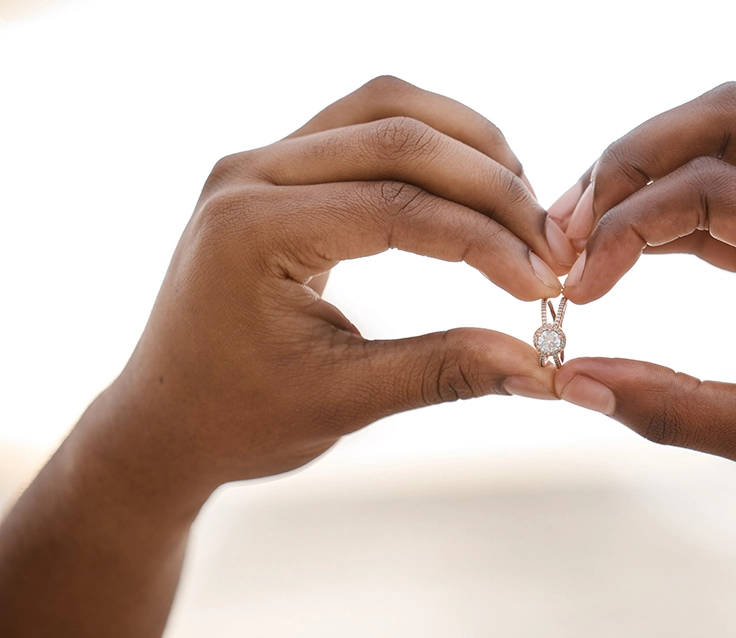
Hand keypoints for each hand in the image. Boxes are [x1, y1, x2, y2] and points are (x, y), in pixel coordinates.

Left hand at [100, 75, 578, 496]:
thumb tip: (538, 364)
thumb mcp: (342, 402)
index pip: (396, 206)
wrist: (167, 418)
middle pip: (396, 133)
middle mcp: (250, 173)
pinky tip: (473, 188)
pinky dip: (433, 147)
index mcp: (252, 230)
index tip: (545, 282)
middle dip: (490, 185)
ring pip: (385, 107)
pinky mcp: (281, 169)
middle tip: (550, 243)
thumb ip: (441, 372)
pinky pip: (367, 125)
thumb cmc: (238, 417)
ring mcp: (262, 161)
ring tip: (521, 205)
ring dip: (465, 145)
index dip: (486, 240)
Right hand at [547, 83, 735, 635]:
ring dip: (650, 176)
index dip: (630, 225)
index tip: (579, 286)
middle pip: (730, 118)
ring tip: (586, 235)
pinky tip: (628, 250)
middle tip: (573, 222)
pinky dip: (675, 210)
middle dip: (637, 155)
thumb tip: (572, 381)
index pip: (717, 187)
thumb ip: (668, 409)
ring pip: (730, 143)